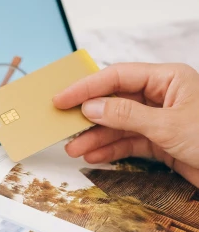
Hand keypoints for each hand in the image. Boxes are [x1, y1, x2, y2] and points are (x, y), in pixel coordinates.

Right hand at [53, 63, 198, 186]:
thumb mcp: (167, 126)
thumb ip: (126, 115)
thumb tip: (92, 107)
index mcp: (168, 78)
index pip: (118, 76)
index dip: (87, 87)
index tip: (62, 98)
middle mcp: (162, 96)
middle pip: (115, 100)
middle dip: (89, 115)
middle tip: (62, 124)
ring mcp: (160, 119)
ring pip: (119, 124)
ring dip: (96, 136)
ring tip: (74, 147)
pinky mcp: (161, 141)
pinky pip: (129, 141)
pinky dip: (111, 149)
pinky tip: (93, 154)